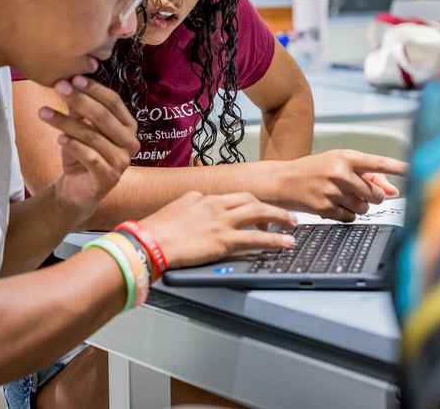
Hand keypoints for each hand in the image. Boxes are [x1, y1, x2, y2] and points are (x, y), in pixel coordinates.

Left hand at [39, 75, 139, 219]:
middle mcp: (130, 143)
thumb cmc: (82, 154)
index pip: (113, 102)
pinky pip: (90, 157)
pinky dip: (73, 146)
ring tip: (43, 113)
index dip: (94, 89)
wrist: (78, 190)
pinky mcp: (109, 178)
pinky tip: (60, 138)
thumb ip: (78, 108)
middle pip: (103, 116)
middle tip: (58, 87)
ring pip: (92, 136)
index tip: (73, 78)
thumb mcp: (79, 127)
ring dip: (65, 122)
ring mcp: (122, 162)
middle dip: (79, 100)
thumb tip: (68, 81)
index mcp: (128, 127)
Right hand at [139, 192, 296, 269]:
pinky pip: (257, 238)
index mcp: (201, 197)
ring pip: (259, 212)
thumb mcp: (173, 213)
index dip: (247, 204)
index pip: (231, 197)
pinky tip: (286, 242)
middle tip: (282, 215)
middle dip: (268, 207)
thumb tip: (194, 220)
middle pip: (250, 199)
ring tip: (292, 224)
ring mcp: (220, 220)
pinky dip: (275, 240)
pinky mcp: (224, 239)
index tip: (256, 211)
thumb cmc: (153, 232)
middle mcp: (214, 204)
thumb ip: (188, 213)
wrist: (147, 242)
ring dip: (279, 217)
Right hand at [277, 149, 406, 221]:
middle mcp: (340, 173)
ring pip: (364, 208)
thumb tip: (393, 191)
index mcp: (345, 157)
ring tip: (341, 197)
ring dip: (358, 207)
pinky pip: (350, 218)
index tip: (414, 169)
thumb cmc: (314, 170)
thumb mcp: (338, 164)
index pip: (378, 163)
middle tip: (360, 193)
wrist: (283, 181)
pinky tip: (333, 205)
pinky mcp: (325, 208)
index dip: (398, 168)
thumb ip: (367, 174)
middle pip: (375, 194)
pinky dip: (345, 215)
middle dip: (373, 197)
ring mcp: (332, 191)